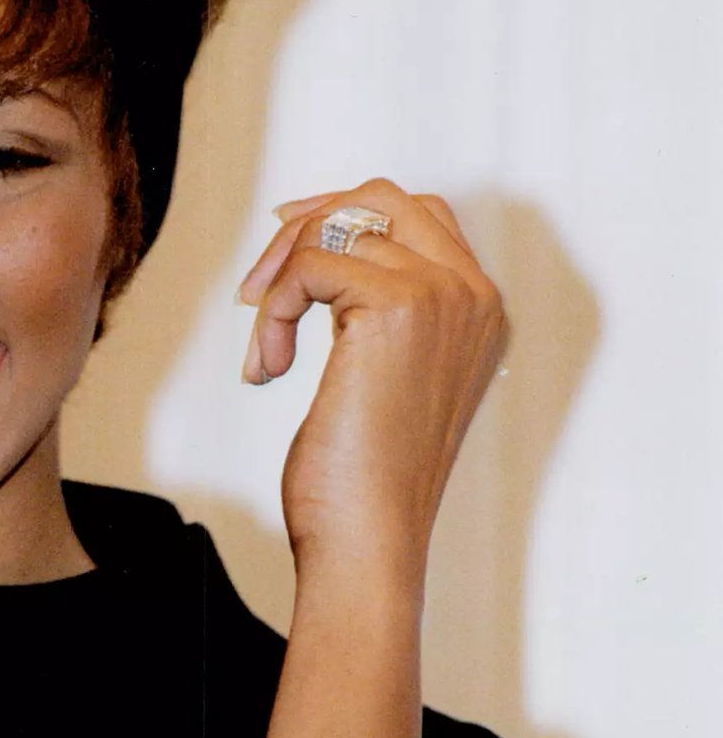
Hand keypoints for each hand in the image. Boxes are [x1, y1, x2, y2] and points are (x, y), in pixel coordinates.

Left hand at [237, 179, 508, 580]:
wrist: (369, 539)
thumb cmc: (364, 481)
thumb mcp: (380, 380)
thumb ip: (375, 316)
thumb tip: (315, 251)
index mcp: (481, 312)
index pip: (419, 215)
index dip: (344, 217)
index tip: (286, 248)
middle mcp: (473, 295)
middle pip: (382, 198)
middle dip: (308, 226)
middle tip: (257, 285)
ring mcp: (442, 296)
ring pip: (337, 229)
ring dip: (278, 281)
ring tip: (265, 350)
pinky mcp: (396, 307)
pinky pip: (309, 265)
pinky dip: (272, 312)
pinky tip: (268, 370)